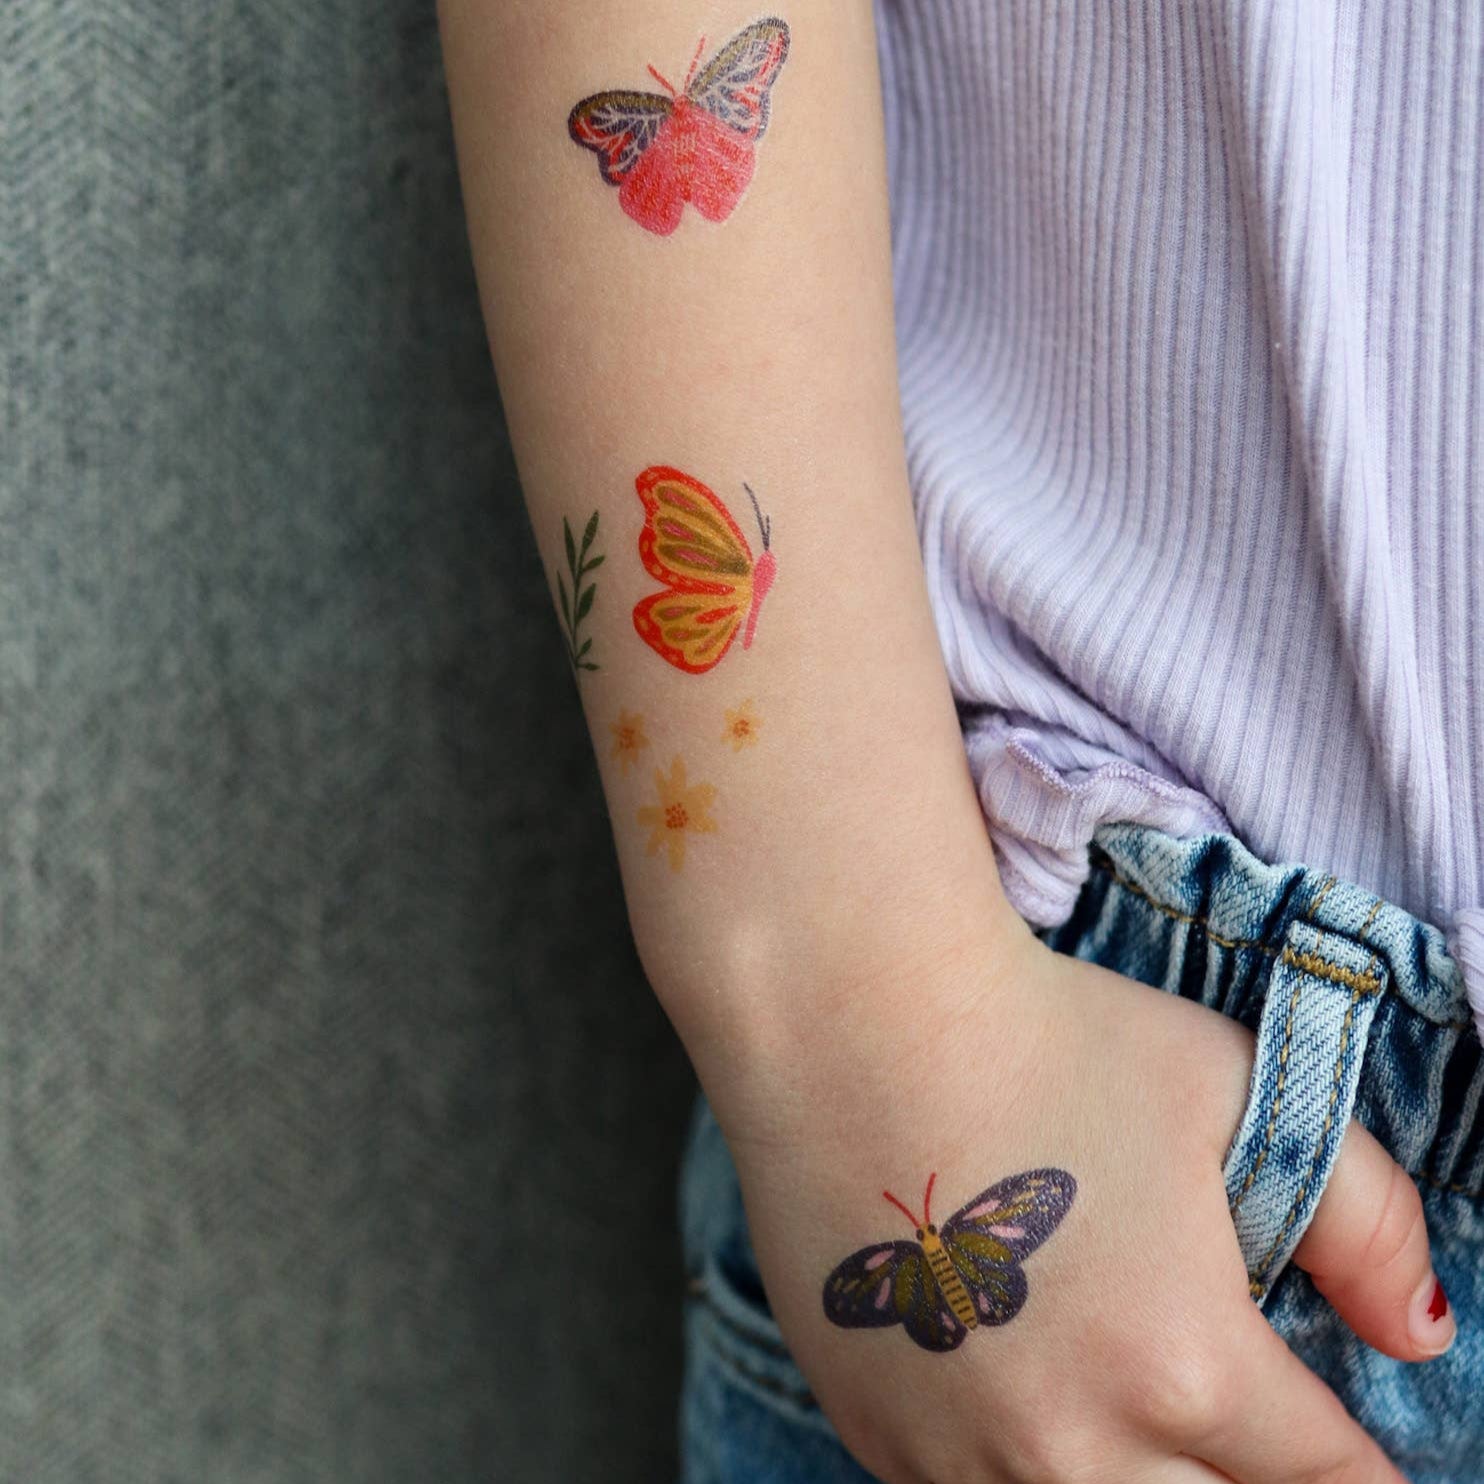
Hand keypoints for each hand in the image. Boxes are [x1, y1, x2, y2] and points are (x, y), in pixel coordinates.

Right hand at [710, 922, 1446, 1482]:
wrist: (850, 1013)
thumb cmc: (1049, 1036)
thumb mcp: (1232, 1089)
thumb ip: (1366, 1218)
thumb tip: (1421, 1334)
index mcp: (1185, 1368)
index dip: (1358, 1470)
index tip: (1339, 1445)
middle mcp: (1074, 1448)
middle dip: (1239, 1475)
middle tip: (1206, 1397)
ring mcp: (960, 1456)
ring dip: (1127, 1473)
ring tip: (1100, 1378)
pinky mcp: (876, 1438)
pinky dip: (1016, 1461)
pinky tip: (1005, 1374)